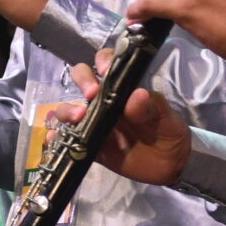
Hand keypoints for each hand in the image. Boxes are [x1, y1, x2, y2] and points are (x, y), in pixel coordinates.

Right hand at [53, 52, 191, 184]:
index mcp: (123, 88)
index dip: (102, 61)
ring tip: (76, 118)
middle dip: (81, 81)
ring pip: (70, 109)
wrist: (171, 163)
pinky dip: (56, 138)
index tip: (104, 70)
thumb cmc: (168, 130)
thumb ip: (151, 107)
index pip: (107, 63)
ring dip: (66, 110)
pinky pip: (69, 140)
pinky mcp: (91, 146)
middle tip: (91, 94)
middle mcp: (104, 102)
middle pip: (82, 80)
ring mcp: (95, 123)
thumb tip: (137, 96)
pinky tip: (55, 138)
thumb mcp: (164, 116)